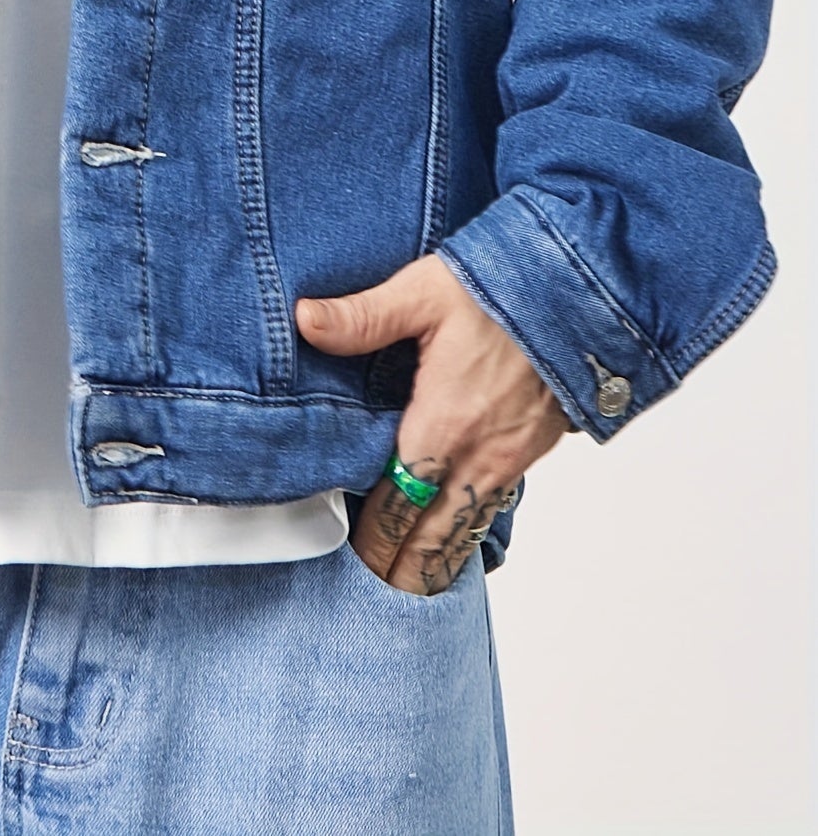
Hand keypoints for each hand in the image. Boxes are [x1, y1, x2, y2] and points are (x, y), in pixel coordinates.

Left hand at [295, 254, 572, 594]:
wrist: (585, 293)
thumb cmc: (507, 289)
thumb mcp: (424, 292)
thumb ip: (363, 317)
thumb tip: (305, 321)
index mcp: (441, 425)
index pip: (395, 505)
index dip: (372, 539)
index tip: (350, 562)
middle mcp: (476, 454)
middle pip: (431, 534)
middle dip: (400, 568)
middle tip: (372, 601)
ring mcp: (508, 456)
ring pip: (465, 528)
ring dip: (437, 561)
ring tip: (411, 591)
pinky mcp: (531, 448)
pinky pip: (493, 505)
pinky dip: (471, 532)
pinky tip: (459, 538)